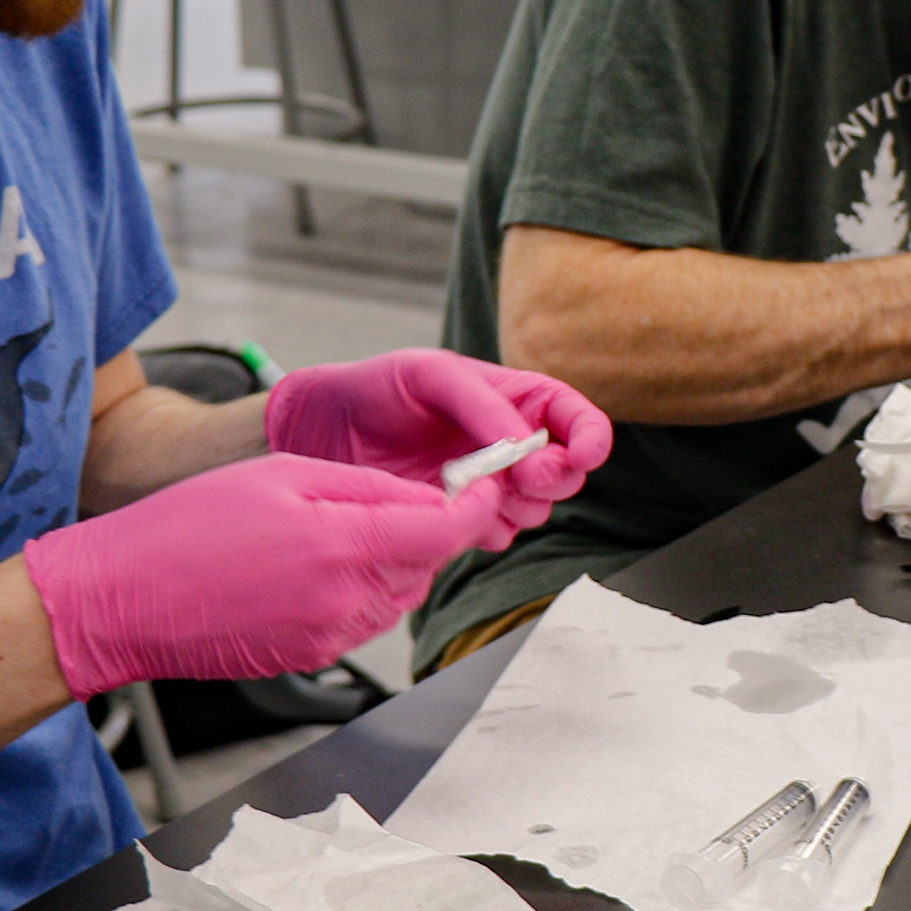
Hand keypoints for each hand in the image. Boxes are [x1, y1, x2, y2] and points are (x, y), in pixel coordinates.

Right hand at [20, 455, 505, 696]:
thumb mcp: (281, 474)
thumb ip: (366, 486)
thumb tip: (428, 498)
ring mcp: (330, 640)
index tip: (482, 482)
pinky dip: (362, 586)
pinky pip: (364, 617)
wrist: (121, 600)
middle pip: (428, 563)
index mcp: (342, 549)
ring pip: (400, 592)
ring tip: (343, 523)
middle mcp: (346, 605)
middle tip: (408, 489)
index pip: (447, 532)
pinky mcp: (313, 658)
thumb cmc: (187, 527)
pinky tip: (317, 561)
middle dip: (431, 526)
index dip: (475, 504)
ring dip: (396, 558)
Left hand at [261, 349, 610, 531]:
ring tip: (465, 482)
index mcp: (515, 400)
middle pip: (566, 475)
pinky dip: (481, 525)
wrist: (320, 433)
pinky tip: (446, 505)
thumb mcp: (429, 374)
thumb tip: (523, 443)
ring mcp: (489, 487)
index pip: (576, 420)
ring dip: (513, 503)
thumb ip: (481, 403)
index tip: (584, 454)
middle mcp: (511, 446)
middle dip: (553, 477)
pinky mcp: (462, 520)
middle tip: (520, 474)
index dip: (591, 438)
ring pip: (536, 511)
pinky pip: (497, 535)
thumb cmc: (375, 389)